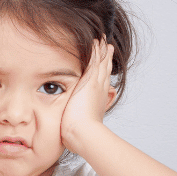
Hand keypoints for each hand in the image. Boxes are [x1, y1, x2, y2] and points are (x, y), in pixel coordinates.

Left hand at [61, 39, 115, 153]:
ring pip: (101, 64)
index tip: (104, 65)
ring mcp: (96, 85)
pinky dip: (97, 50)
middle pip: (104, 70)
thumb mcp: (77, 126)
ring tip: (102, 40)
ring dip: (101, 51)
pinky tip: (97, 40)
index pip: (101, 82)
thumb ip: (73, 123)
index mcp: (97, 100)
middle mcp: (100, 91)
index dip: (103, 73)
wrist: (82, 133)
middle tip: (108, 47)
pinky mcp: (90, 81)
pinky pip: (94, 61)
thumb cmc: (78, 135)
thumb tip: (68, 129)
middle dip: (105, 59)